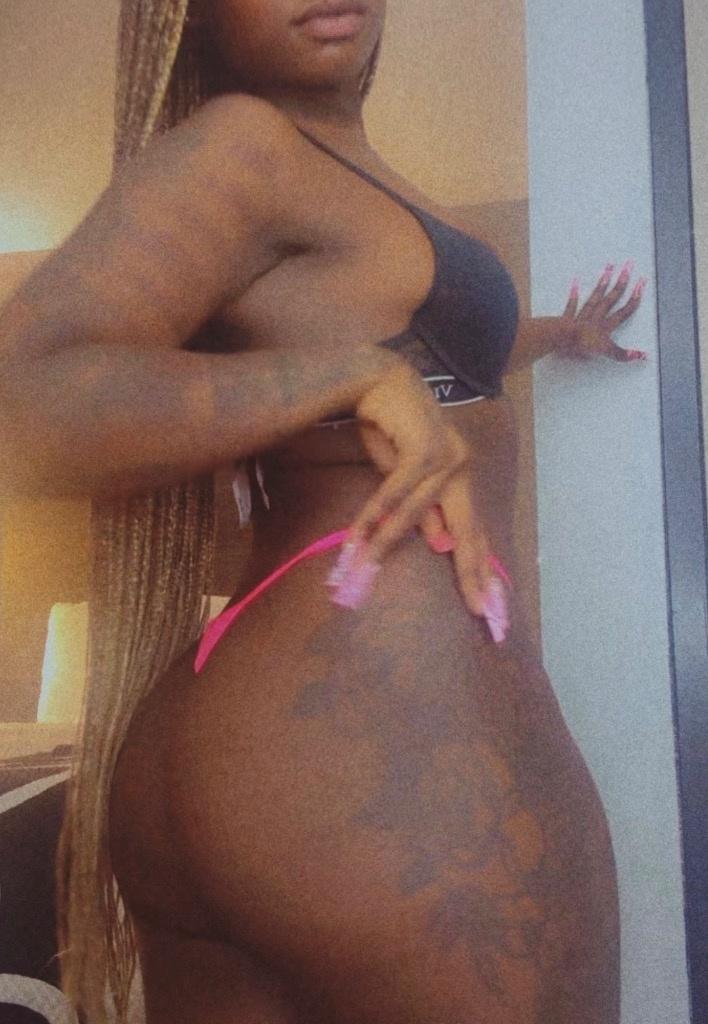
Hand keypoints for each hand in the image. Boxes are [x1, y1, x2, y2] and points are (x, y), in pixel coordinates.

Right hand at [327, 356, 496, 621]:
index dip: (480, 566)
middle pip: (469, 528)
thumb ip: (422, 506)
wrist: (376, 379)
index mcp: (460, 474)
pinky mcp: (425, 446)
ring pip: (420, 513)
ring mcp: (447, 455)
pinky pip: (398, 492)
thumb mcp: (403, 474)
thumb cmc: (388, 426)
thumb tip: (440, 543)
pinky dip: (376, 514)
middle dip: (473, 572)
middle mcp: (461, 465)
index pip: (474, 528)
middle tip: (482, 611)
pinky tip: (361, 535)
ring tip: (369, 569)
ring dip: (388, 541)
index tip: (488, 602)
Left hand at [561, 261, 646, 361]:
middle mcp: (596, 318)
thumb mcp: (606, 352)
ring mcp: (582, 316)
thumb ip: (623, 354)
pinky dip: (574, 294)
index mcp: (605, 326)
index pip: (624, 311)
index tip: (641, 282)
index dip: (634, 298)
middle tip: (628, 265)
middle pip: (611, 298)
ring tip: (609, 267)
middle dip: (621, 282)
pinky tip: (575, 281)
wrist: (563, 339)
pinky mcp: (567, 319)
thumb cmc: (583, 345)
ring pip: (594, 297)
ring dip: (602, 283)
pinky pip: (571, 305)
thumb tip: (643, 356)